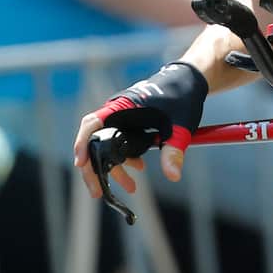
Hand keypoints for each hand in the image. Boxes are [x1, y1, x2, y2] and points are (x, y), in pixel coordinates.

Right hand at [73, 62, 207, 197]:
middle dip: (95, 168)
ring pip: (109, 145)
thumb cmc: (183, 95)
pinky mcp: (131, 123)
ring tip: (131, 187)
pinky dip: (127, 158)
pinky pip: (121, 143)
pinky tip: (138, 169)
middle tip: (98, 192)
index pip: (92, 122)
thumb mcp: (180, 125)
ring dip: (116, 168)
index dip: (82, 143)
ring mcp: (123, 118)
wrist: (191, 80)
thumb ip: (174, 150)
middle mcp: (118, 111)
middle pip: (96, 140)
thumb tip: (173, 176)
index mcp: (123, 105)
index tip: (81, 163)